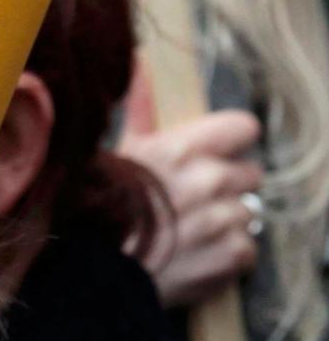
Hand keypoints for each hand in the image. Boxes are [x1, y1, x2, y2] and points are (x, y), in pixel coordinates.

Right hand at [118, 64, 266, 308]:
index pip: (244, 127)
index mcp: (184, 149)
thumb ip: (140, 113)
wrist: (92, 276)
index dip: (229, 142)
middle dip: (224, 187)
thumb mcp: (114, 155)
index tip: (211, 155)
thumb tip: (140, 65)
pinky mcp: (233, 256)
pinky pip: (246, 250)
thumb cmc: (96, 211)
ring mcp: (225, 220)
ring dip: (224, 222)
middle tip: (189, 202)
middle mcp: (211, 180)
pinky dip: (226, 255)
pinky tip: (194, 255)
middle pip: (248, 174)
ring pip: (247, 213)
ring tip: (187, 233)